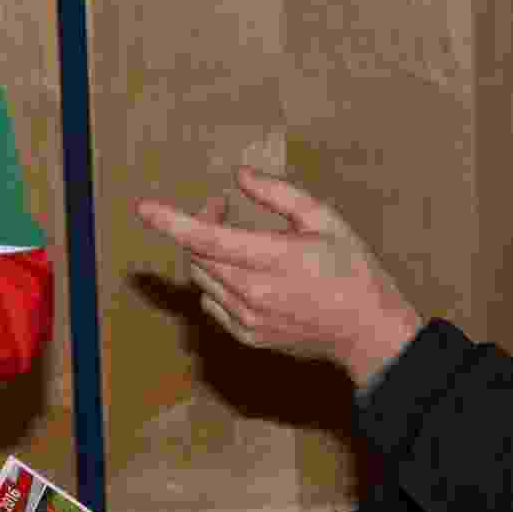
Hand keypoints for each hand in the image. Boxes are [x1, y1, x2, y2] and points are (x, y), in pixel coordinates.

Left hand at [135, 166, 424, 387]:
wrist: (368, 330)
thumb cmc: (351, 269)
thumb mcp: (325, 220)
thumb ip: (279, 194)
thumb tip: (239, 175)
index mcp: (275, 260)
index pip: (207, 239)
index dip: (171, 221)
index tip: (144, 206)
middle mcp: (255, 293)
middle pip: (199, 255)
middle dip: (200, 224)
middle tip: (221, 207)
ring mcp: (249, 319)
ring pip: (203, 278)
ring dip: (207, 252)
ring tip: (236, 238)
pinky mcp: (247, 336)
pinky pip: (212, 302)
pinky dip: (217, 280)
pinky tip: (244, 272)